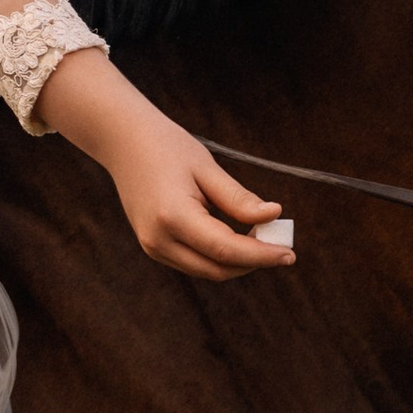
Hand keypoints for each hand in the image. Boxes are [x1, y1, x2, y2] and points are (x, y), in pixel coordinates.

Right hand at [34, 52, 294, 280]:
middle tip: (282, 246)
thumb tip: (273, 216)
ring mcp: (153, 247)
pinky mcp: (154, 247)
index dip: (261, 255)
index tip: (289, 253)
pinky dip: (220, 256)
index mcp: (173, 217)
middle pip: (217, 268)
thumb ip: (238, 199)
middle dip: (253, 262)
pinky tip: (239, 238)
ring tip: (263, 238)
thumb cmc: (167, 147)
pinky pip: (194, 262)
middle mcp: (159, 240)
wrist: (123, 142)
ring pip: (207, 270)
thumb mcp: (207, 168)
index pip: (226, 249)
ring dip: (238, 262)